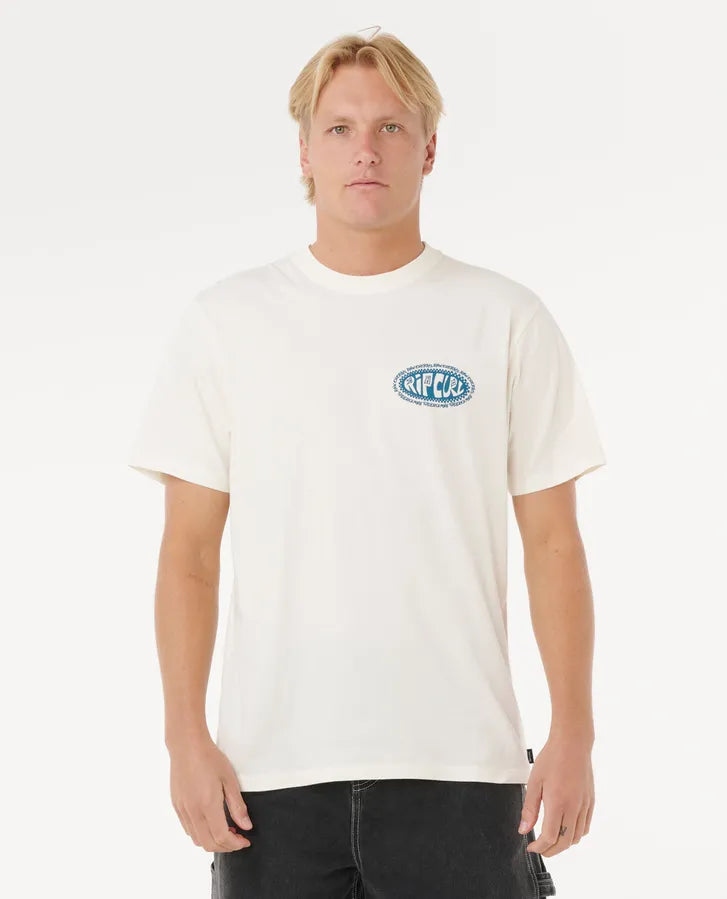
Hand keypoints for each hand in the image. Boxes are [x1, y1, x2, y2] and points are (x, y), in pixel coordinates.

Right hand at [168, 734, 253, 852]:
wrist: (187, 745)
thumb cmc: (210, 758)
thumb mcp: (230, 779)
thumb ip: (237, 806)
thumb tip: (246, 826)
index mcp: (207, 805)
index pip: (221, 837)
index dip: (235, 844)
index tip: (245, 841)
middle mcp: (192, 811)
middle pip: (208, 844)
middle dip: (225, 847)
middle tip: (238, 838)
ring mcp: (182, 810)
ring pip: (196, 839)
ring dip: (212, 841)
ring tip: (226, 829)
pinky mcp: (177, 806)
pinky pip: (188, 829)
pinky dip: (201, 833)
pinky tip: (211, 822)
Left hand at [517, 732, 594, 856]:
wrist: (572, 743)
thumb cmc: (551, 758)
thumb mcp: (534, 781)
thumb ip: (529, 808)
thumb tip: (523, 830)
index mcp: (558, 803)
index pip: (550, 837)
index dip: (540, 847)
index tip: (531, 847)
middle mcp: (574, 807)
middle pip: (564, 842)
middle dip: (551, 850)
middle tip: (540, 849)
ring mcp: (585, 805)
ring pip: (577, 837)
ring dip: (563, 844)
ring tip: (551, 841)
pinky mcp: (591, 802)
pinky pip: (585, 827)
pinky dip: (576, 835)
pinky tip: (566, 830)